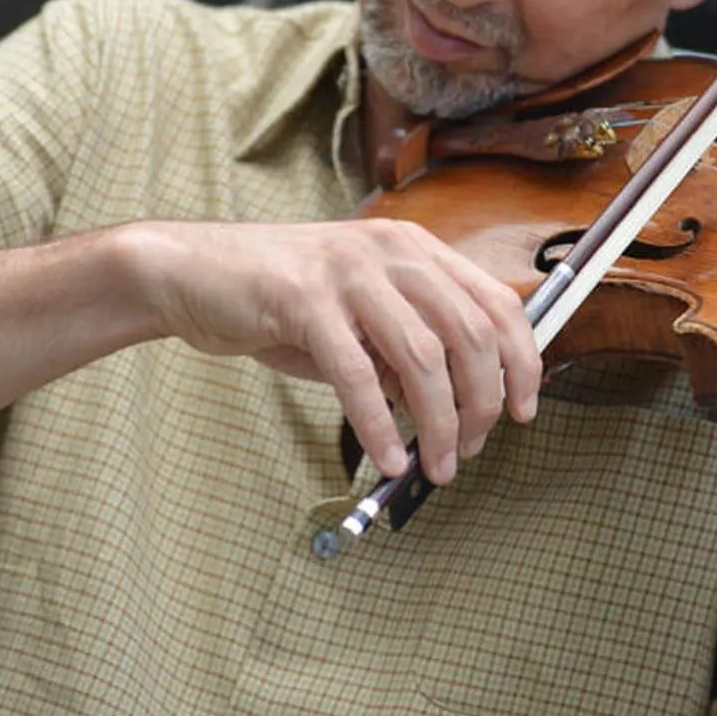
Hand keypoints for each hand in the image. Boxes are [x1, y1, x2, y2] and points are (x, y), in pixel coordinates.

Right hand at [128, 219, 540, 484]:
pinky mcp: (303, 299)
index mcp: (414, 249)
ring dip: (438, 425)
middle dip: (482, 405)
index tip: (524, 410)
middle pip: (470, 335)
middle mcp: (390, 251)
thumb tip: (450, 411)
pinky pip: (358, 375)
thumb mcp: (359, 318)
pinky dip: (380, 426)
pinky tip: (387, 459)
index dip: (522, 362)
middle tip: (471, 450)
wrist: (192, 273)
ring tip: (436, 466)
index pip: (497, 303)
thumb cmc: (278, 299)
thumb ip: (404, 355)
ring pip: (423, 358)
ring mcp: (347, 271)